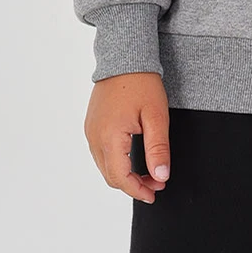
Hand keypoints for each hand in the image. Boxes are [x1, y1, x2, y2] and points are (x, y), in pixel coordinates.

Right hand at [84, 72, 170, 205]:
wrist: (124, 58)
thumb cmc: (141, 83)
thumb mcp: (156, 117)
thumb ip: (158, 149)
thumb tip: (161, 176)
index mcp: (110, 136)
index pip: (120, 177)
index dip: (138, 190)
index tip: (154, 193)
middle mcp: (95, 136)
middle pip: (111, 176)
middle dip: (133, 185)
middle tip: (156, 183)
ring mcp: (91, 131)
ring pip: (104, 167)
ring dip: (125, 175)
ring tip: (149, 173)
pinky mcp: (92, 126)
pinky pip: (101, 154)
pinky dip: (116, 163)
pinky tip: (133, 160)